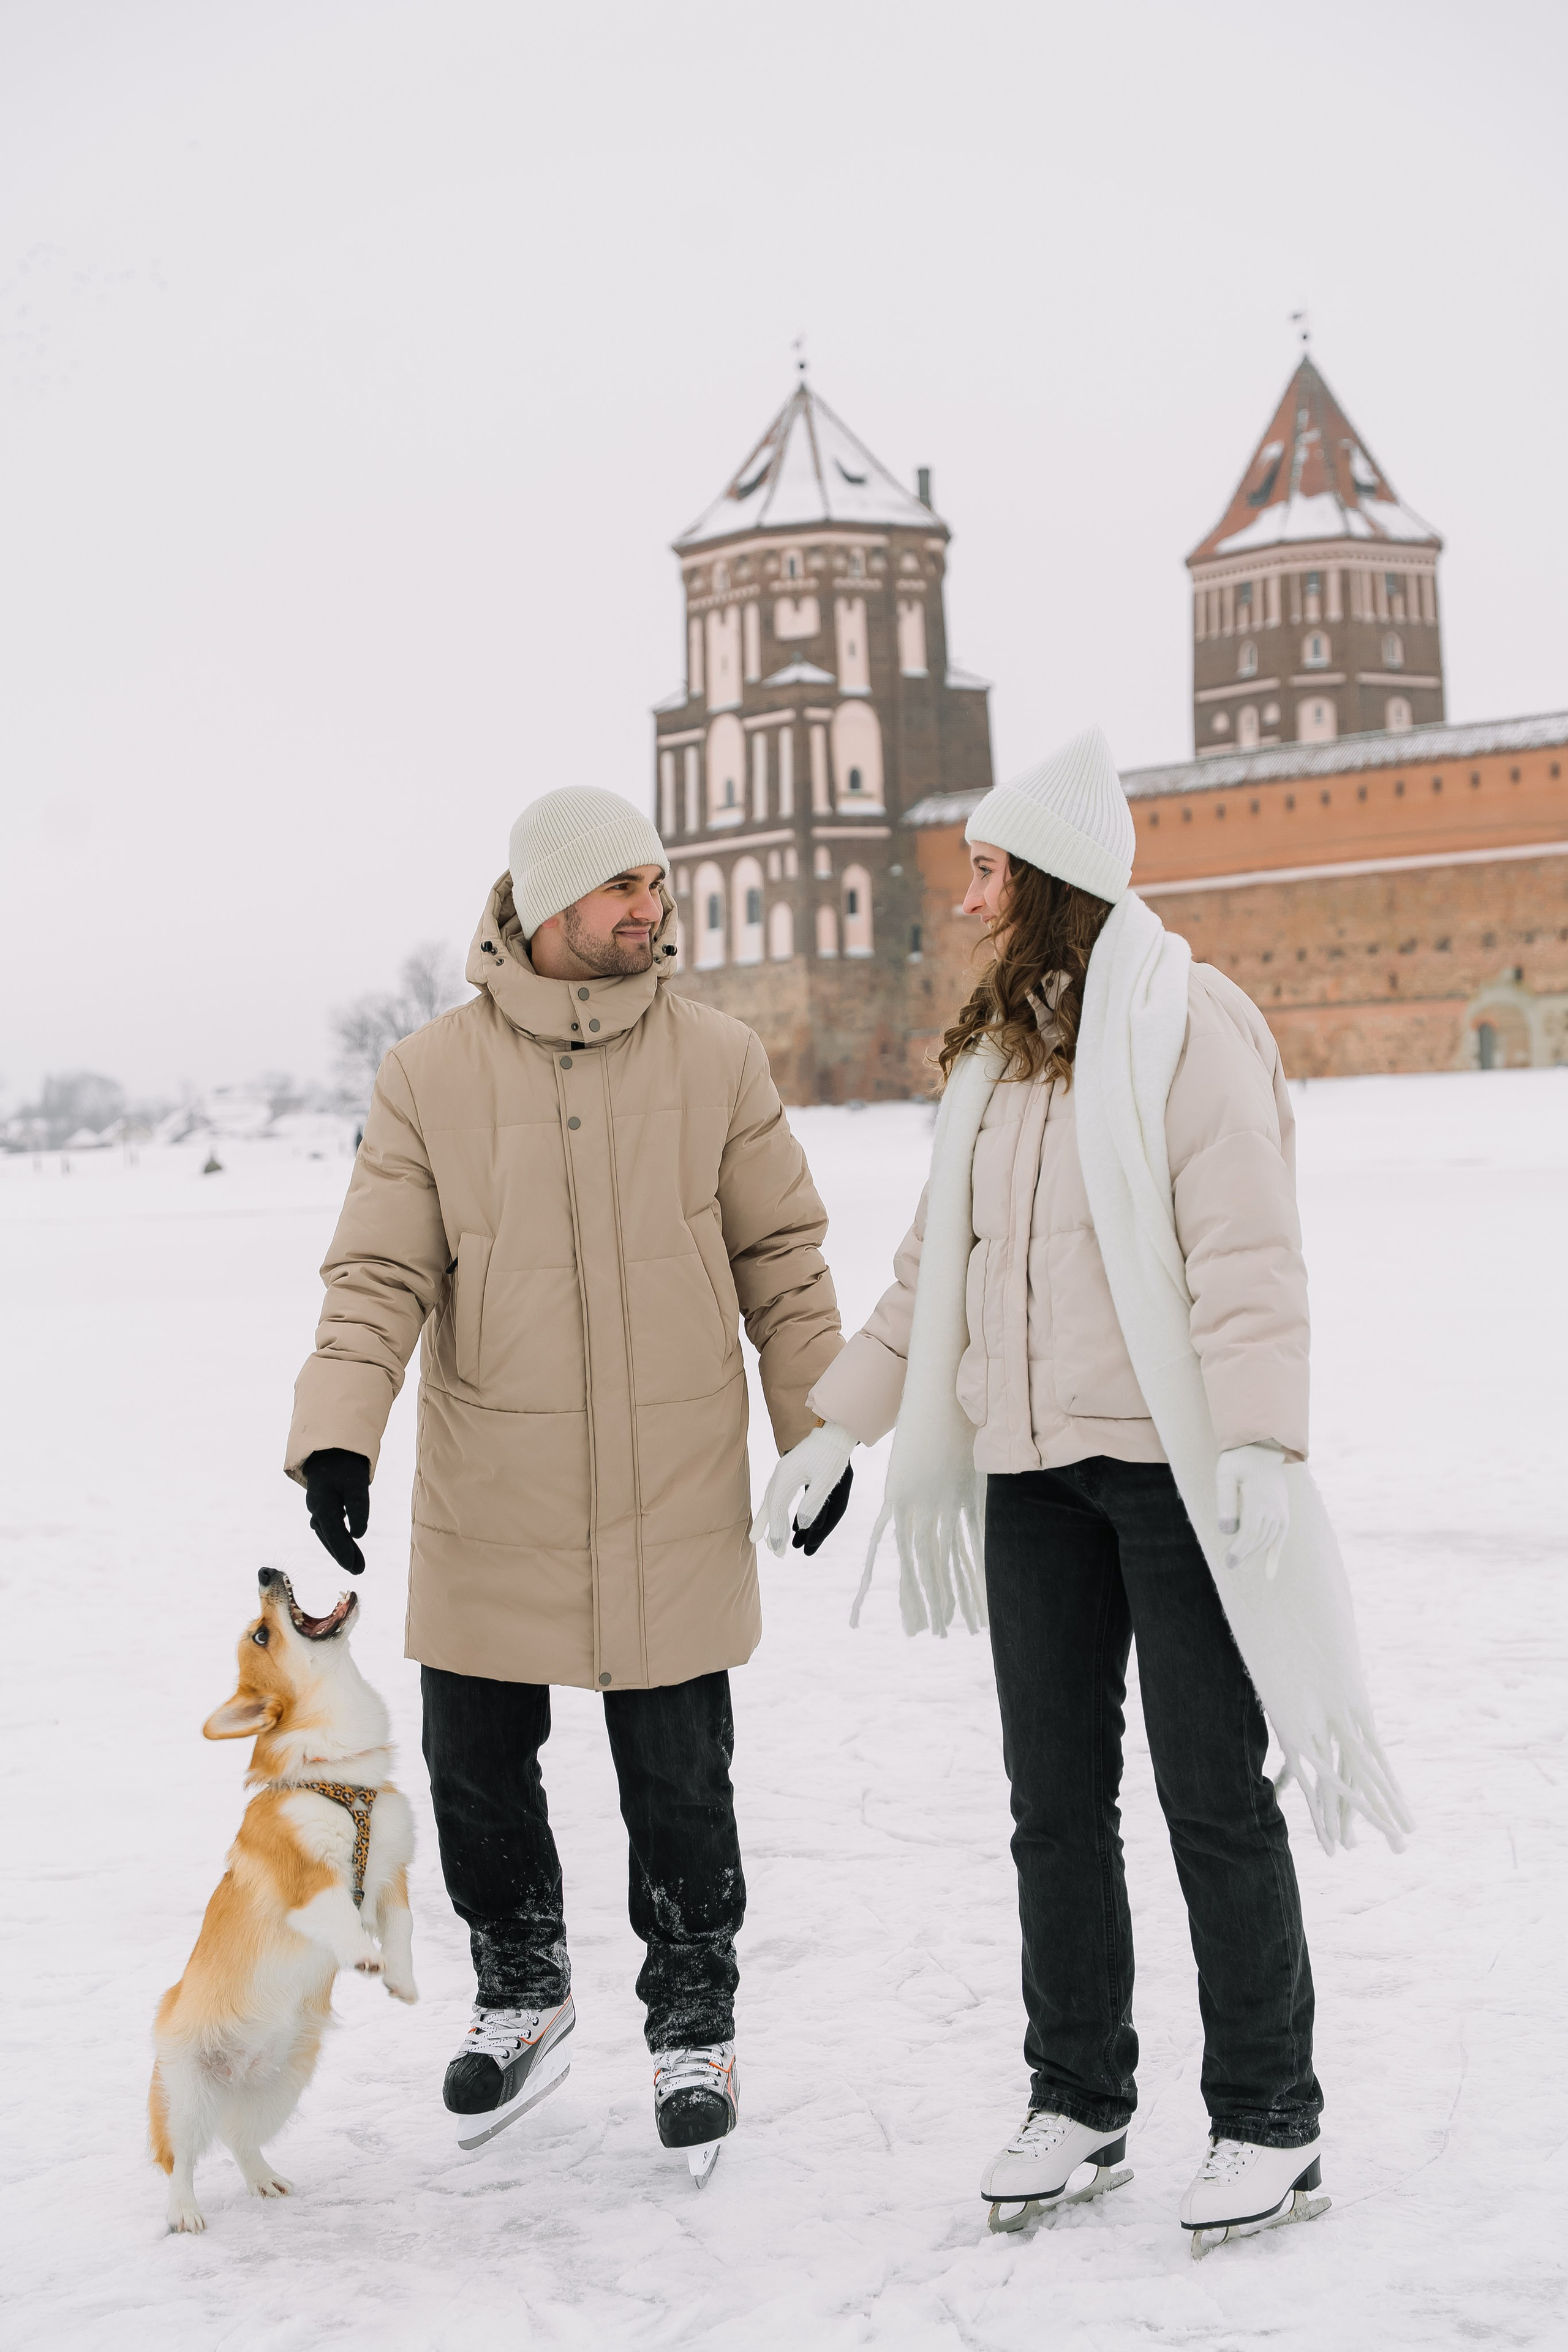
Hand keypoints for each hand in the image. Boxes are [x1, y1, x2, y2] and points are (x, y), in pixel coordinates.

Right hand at [303, 1448, 370, 1573]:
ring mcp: (318, 1508)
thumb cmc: (346, 1464)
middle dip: (343, 1555)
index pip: (334, 1532)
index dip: (343, 1551)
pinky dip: (338, 1539)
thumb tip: (359, 1535)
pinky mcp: (323, 1506)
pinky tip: (348, 1547)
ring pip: (329, 1534)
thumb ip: (358, 1507)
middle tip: (359, 1571)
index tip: (353, 1566)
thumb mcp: (356, 1483)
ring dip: (341, 1549)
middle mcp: (316, 1508)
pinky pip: (330, 1528)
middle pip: (330, 1537)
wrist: (332, 1447)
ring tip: (357, 1565)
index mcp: (322, 1503)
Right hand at [750, 1422, 855, 1557]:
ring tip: (758, 1537)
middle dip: (770, 1529)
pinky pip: (775, 1493)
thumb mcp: (825, 1481)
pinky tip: (771, 1515)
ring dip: (766, 1519)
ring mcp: (782, 1471)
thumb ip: (812, 1504)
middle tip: (770, 1550)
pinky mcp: (788, 1470)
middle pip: (770, 1506)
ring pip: (770, 1499)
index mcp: (787, 1477)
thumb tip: (800, 1526)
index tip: (777, 1550)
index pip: (778, 1510)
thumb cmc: (832, 1455)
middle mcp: (780, 1474)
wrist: (833, 1431)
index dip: (777, 1531)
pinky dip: (772, 1508)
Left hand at [1215, 1444, 1288, 1579]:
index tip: (1228, 1562)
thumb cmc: (1238, 1460)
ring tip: (1239, 1563)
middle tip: (1228, 1565)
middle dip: (1244, 1554)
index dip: (1239, 1550)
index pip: (1249, 1533)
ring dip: (1255, 1553)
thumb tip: (1226, 1531)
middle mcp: (1274, 1508)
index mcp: (1259, 1500)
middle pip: (1258, 1539)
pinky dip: (1275, 1554)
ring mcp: (1281, 1510)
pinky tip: (1270, 1573)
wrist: (1261, 1447)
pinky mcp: (1283, 1510)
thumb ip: (1226, 1502)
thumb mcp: (1225, 1475)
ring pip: (1268, 1539)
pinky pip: (1281, 1536)